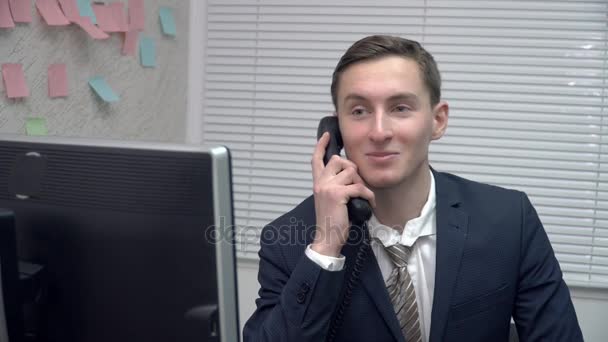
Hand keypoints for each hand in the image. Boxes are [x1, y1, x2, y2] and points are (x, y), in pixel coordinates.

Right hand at [310, 132, 375, 256]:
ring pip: (351, 172)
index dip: (321, 146)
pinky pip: (359, 187)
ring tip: (362, 196)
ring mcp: (328, 187)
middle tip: (355, 184)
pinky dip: (368, 195)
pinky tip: (369, 203)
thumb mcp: (329, 199)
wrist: (327, 238)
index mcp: (318, 183)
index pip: (316, 159)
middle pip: (339, 160)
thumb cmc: (330, 221)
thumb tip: (349, 175)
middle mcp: (321, 182)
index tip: (326, 136)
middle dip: (351, 169)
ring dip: (361, 183)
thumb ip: (334, 185)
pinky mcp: (338, 194)